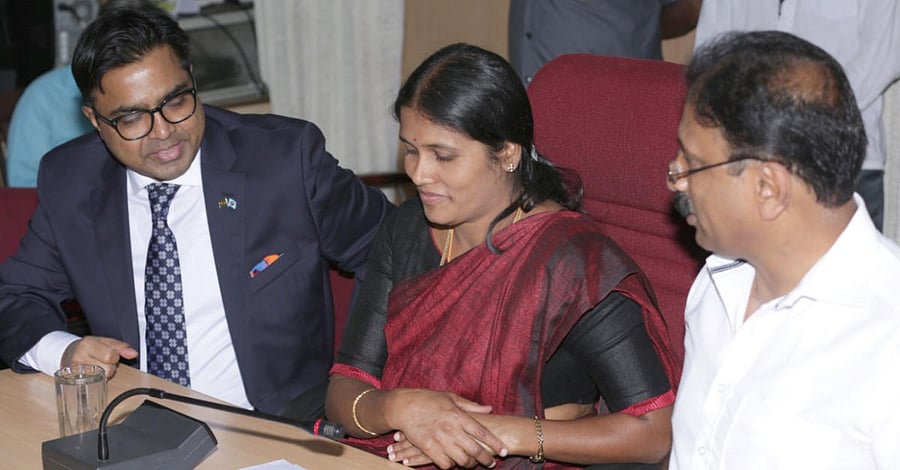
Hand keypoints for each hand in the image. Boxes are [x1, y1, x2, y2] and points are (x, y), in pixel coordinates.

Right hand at [61, 336, 137, 378]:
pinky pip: (93, 385)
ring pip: (102, 379)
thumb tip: (133, 354)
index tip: (111, 355)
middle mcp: (79, 356)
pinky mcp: (74, 381)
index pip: (110, 356)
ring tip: (98, 368)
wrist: (70, 353)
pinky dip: (97, 381)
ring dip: (104, 375)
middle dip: (110, 367)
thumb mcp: (106, 342)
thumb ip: (121, 347)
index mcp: (88, 344)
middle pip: (107, 370)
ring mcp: (75, 371)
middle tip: (103, 362)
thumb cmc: (90, 347)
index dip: (115, 357)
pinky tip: (93, 375)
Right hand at [384, 389, 507, 468]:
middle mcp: (451, 428)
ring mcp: (440, 439)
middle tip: (491, 463)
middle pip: (475, 449)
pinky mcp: (428, 448)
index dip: (495, 443)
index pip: (482, 432)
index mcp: (458, 415)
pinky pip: (445, 464)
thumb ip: (471, 406)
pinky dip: (451, 466)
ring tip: (472, 464)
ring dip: (469, 464)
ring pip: (461, 459)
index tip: (504, 451)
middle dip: (486, 459)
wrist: (403, 406)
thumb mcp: (450, 397)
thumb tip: (489, 408)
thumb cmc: (427, 399)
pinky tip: (453, 463)